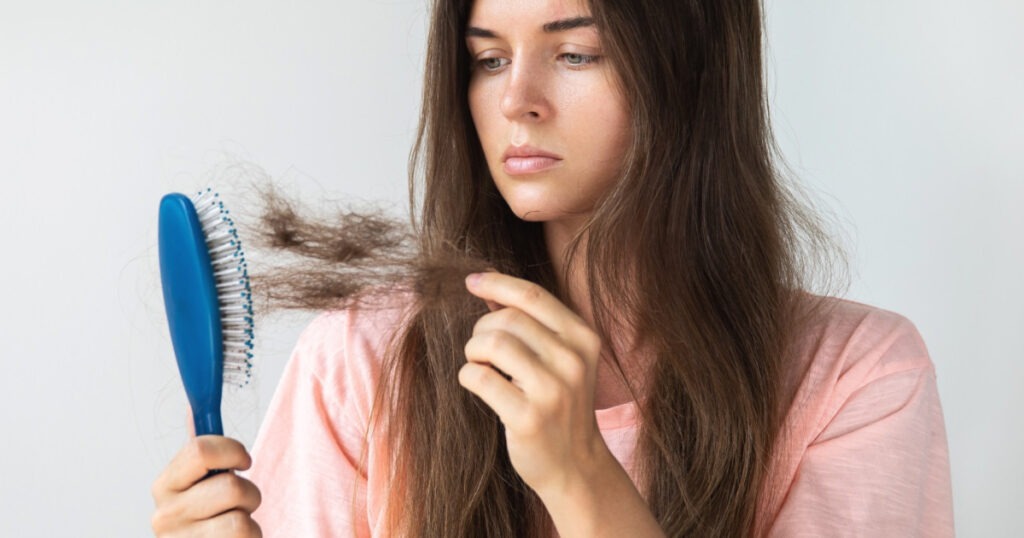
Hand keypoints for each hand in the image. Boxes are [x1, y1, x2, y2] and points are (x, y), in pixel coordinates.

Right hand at [151, 435, 261, 536]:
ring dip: (250, 520)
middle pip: (230, 486)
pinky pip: (245, 537)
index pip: (199, 451)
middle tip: (241, 504)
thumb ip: (201, 451)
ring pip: (240, 519)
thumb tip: (192, 407)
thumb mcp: (201, 483)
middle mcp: (165, 516)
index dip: (232, 450)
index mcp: (165, 486)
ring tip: (236, 525)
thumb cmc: (208, 519)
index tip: (244, 461)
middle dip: (249, 493)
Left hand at [460, 271, 608, 497]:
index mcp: (583, 339)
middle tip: (481, 350)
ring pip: (492, 344)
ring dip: (474, 352)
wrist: (576, 466)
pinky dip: (468, 376)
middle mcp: (572, 361)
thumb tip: (488, 285)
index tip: (471, 281)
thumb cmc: (560, 405)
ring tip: (480, 366)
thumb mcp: (561, 359)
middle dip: (482, 329)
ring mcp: (553, 390)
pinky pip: (480, 378)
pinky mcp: (529, 418)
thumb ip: (532, 323)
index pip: (533, 296)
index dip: (497, 283)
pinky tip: (477, 384)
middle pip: (508, 319)